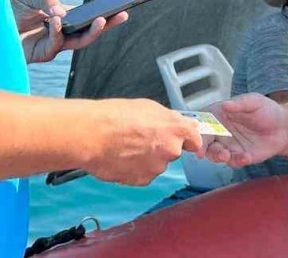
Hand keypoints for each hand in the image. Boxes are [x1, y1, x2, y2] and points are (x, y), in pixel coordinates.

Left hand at [11, 0, 127, 63]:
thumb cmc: (9, 12)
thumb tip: (64, 13)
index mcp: (63, 17)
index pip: (88, 17)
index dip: (104, 13)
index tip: (121, 7)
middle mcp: (62, 32)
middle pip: (90, 31)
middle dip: (108, 24)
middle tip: (122, 14)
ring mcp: (54, 44)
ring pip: (80, 41)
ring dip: (93, 31)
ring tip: (101, 19)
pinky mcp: (44, 54)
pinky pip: (57, 43)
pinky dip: (58, 31)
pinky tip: (56, 20)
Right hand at [84, 99, 203, 185]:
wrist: (92, 136)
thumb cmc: (115, 117)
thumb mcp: (148, 106)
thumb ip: (169, 119)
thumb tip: (181, 124)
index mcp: (175, 129)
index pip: (195, 140)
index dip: (189, 140)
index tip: (187, 142)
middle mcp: (170, 150)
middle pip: (172, 151)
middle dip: (161, 146)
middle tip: (141, 137)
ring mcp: (156, 168)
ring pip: (156, 163)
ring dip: (146, 158)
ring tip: (126, 146)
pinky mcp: (142, 180)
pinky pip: (143, 174)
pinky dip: (135, 168)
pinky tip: (121, 156)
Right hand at [203, 94, 287, 167]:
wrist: (284, 127)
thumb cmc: (267, 110)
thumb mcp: (255, 101)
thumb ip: (240, 103)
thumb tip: (225, 104)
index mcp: (218, 115)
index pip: (202, 122)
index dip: (196, 130)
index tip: (196, 137)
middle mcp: (219, 131)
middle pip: (204, 141)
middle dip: (202, 148)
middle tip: (203, 152)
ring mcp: (228, 145)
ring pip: (214, 154)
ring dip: (217, 156)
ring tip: (226, 155)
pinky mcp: (238, 157)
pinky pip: (233, 162)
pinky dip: (237, 161)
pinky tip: (246, 157)